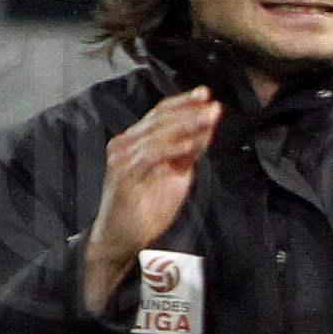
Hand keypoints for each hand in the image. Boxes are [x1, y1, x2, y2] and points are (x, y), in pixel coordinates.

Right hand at [83, 87, 219, 312]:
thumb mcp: (173, 176)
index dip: (182, 102)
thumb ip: (187, 153)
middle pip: (159, 119)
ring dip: (186, 125)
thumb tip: (206, 130)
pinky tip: (191, 144)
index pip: (159, 114)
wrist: (120, 238)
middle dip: (189, 110)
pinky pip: (151, 155)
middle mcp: (125, 144)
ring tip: (208, 119)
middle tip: (212, 105)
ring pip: (156, 133)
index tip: (205, 95)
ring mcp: (122, 158)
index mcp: (135, 141)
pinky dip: (172, 148)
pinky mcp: (124, 175)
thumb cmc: (145, 209)